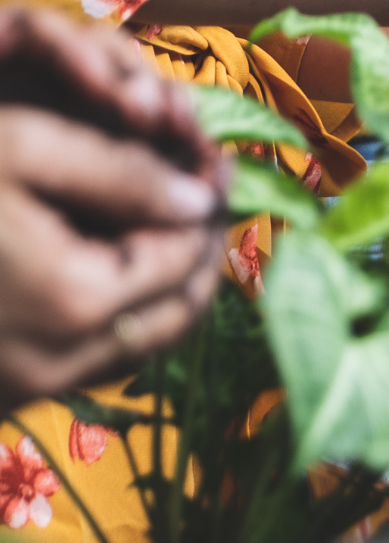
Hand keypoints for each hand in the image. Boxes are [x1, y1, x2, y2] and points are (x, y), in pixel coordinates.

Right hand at [0, 11, 228, 408]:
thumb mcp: (19, 149)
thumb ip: (122, 171)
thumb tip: (203, 195)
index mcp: (76, 300)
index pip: (188, 252)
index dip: (211, 198)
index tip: (215, 159)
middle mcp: (56, 365)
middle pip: (176, 310)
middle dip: (200, 249)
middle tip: (205, 192)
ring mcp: (20, 392)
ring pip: (140, 345)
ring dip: (166, 284)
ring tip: (168, 220)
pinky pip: (88, 363)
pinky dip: (117, 314)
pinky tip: (108, 259)